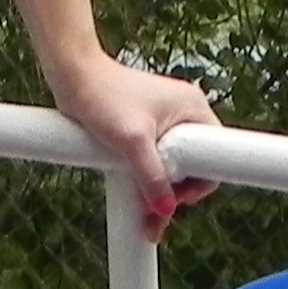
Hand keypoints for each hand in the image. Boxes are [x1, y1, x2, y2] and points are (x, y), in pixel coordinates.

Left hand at [51, 50, 219, 242]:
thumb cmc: (102, 94)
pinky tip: (135, 197)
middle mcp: (182, 112)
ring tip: (142, 214)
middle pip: (194, 165)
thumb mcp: (132, 141)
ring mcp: (163, 120)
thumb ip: (152, 177)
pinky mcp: (144, 128)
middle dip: (175, 193)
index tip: (176, 197)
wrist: (71, 74)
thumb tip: (165, 210)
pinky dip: (147, 179)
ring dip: (159, 191)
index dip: (200, 182)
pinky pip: (155, 160)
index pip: (216, 154)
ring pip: (173, 166)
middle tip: (154, 211)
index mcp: (192, 106)